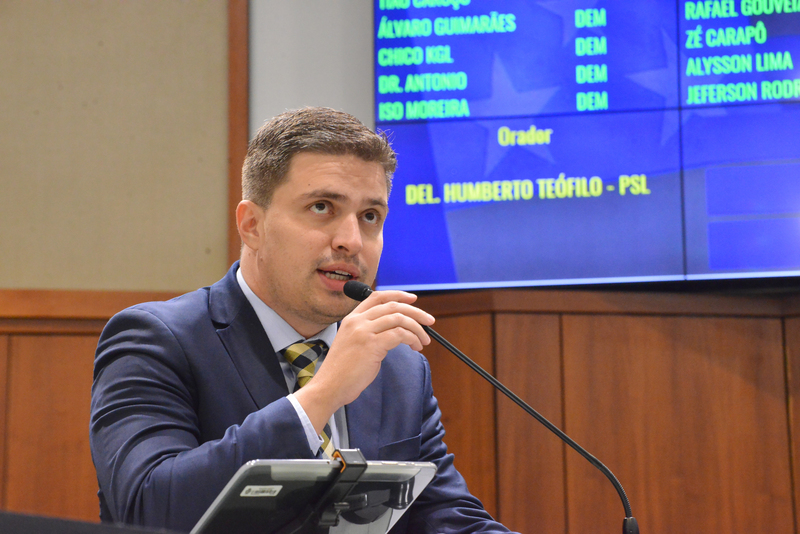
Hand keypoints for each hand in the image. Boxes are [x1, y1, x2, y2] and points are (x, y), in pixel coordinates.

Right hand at [293, 290, 433, 432]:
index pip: (377, 297)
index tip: (413, 299)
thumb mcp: (353, 343)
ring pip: (399, 319)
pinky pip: (399, 334)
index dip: (398, 295)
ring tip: (423, 340)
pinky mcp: (372, 345)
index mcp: (352, 318)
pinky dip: (412, 339)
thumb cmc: (343, 370)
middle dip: (416, 312)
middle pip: (393, 306)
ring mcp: (364, 331)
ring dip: (417, 329)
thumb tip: (396, 331)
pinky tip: (415, 347)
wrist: (329, 386)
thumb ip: (370, 332)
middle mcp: (357, 321)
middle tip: (429, 321)